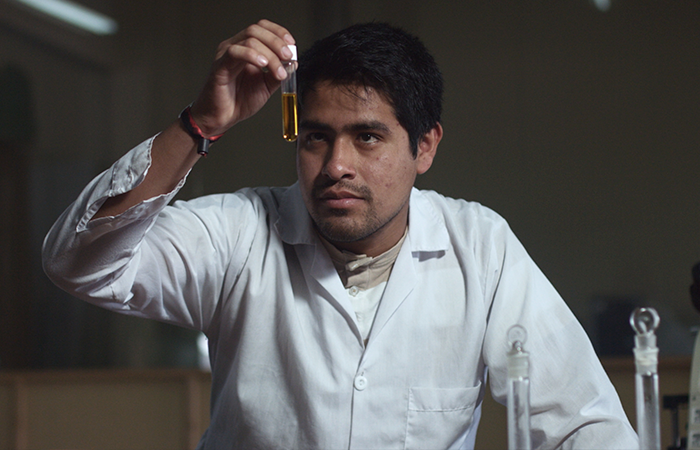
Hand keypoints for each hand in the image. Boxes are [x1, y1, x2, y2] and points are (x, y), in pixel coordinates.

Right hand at [189, 19, 294, 136]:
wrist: (223, 118)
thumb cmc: (239, 101)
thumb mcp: (267, 85)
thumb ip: (279, 73)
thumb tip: (293, 62)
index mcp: (245, 48)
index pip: (262, 28)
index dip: (278, 32)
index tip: (292, 45)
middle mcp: (235, 47)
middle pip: (257, 30)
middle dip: (277, 42)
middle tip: (288, 57)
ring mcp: (226, 54)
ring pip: (250, 40)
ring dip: (270, 54)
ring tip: (279, 72)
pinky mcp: (220, 65)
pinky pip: (235, 52)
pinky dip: (252, 55)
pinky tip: (262, 65)